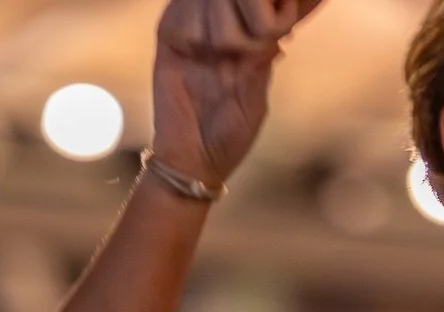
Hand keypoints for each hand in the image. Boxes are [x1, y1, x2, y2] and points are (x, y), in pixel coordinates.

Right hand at [150, 0, 320, 188]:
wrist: (190, 163)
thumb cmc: (229, 140)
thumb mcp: (254, 105)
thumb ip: (261, 70)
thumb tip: (276, 36)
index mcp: (245, 53)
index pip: (252, 15)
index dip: (258, 8)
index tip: (267, 10)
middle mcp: (219, 44)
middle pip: (224, 3)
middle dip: (233, 4)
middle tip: (239, 20)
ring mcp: (192, 46)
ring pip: (198, 4)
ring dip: (208, 7)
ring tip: (217, 23)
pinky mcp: (167, 52)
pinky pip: (172, 20)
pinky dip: (184, 16)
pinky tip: (196, 29)